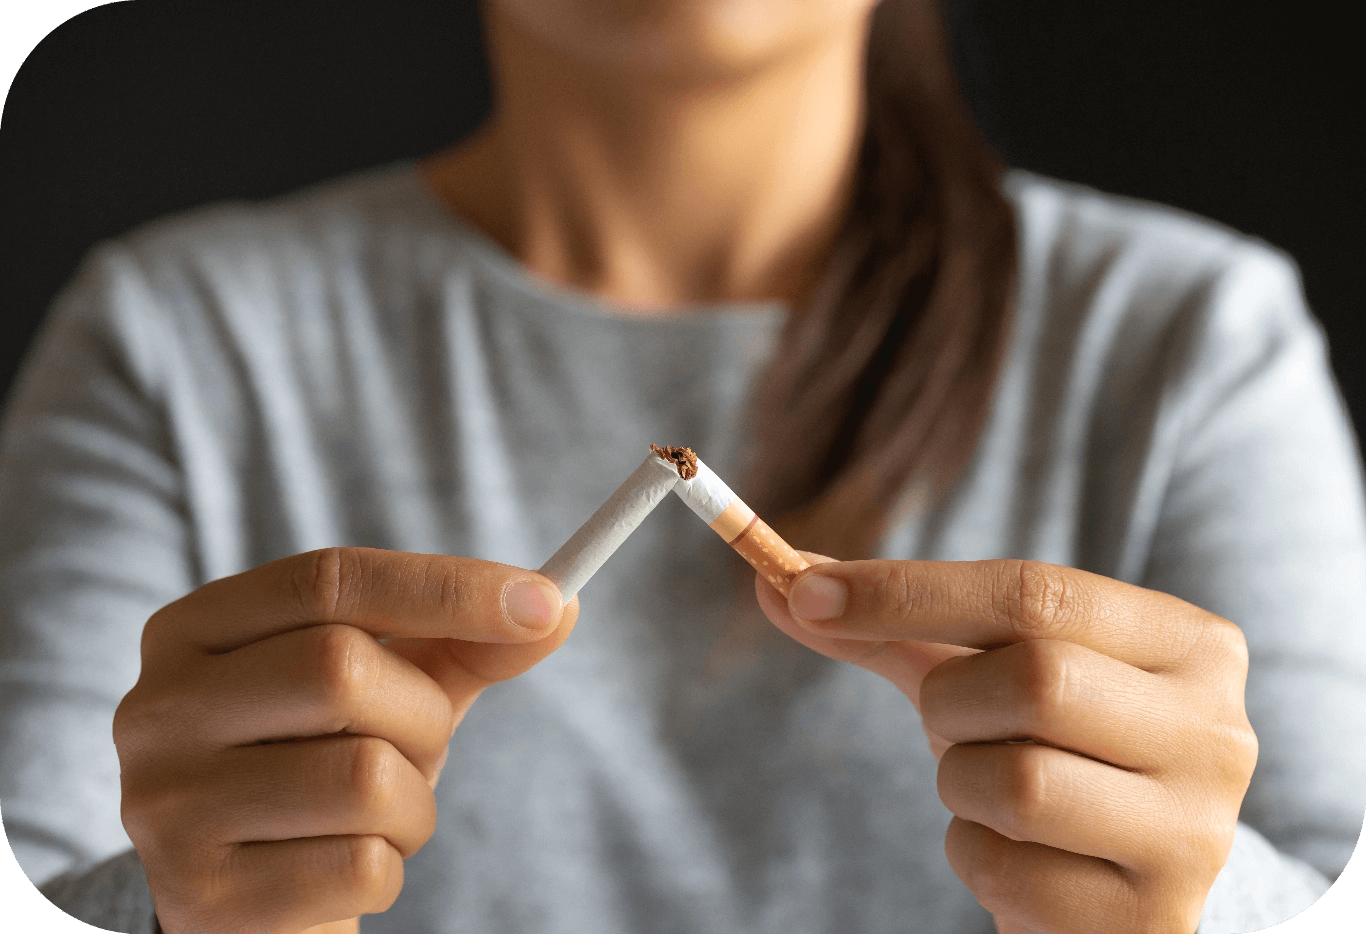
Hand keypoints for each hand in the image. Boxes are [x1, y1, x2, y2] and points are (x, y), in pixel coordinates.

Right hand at [114, 548, 575, 933]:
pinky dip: (387, 870)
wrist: (257, 903)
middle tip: (423, 747)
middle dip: (422, 715)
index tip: (545, 601)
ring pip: (362, 776)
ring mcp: (166, 803)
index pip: (329, 578)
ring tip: (378, 817)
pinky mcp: (200, 896)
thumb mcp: (392, 689)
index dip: (447, 586)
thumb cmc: (327, 769)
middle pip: (339, 667)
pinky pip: (358, 866)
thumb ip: (466, 642)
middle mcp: (157, 706)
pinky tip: (345, 871)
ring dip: (411, 805)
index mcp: (195, 629)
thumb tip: (559, 604)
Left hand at [755, 555, 1256, 932]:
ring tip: (993, 790)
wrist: (1122, 881)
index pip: (1037, 592)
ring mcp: (1195, 834)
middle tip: (951, 722)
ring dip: (961, 783)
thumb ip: (893, 627)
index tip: (805, 591)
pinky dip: (976, 856)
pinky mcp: (1151, 921)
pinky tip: (1016, 855)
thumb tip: (777, 581)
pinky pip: (1009, 873)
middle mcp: (1217, 733)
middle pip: (1035, 679)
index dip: (908, 589)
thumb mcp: (988, 672)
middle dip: (951, 701)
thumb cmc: (1049, 748)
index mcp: (1190, 644)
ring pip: (1018, 783)